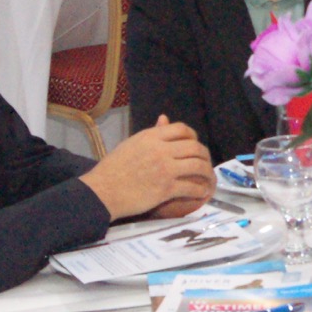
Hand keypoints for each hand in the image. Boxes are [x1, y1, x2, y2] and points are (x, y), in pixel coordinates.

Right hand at [79, 117, 213, 220]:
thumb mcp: (131, 144)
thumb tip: (164, 119)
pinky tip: (202, 193)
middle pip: (195, 147)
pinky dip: (200, 190)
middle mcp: (161, 150)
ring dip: (207, 173)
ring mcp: (165, 169)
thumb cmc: (113, 168)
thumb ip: (151, 133)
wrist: (102, 191)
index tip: (195, 144)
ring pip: (198, 166)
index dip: (193, 136)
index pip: (182, 129)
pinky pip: (191, 187)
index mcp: (151, 136)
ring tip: (209, 180)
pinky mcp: (166, 188)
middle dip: (205, 156)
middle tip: (206, 163)